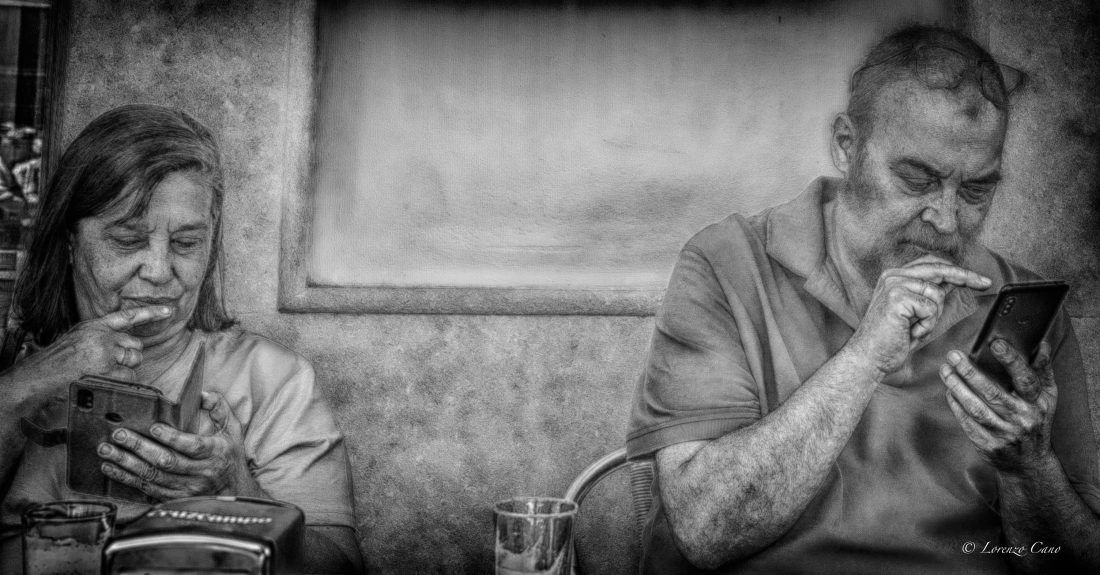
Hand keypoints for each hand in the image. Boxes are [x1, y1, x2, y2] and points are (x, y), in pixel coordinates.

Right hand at [9, 306, 170, 407]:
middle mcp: (102, 335)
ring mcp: (105, 350)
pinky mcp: (106, 367)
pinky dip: (120, 382)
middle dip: (129, 357)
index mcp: (95, 326)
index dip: (151, 313)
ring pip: (133, 361)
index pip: (128, 316)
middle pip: (136, 345)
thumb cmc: (57, 361)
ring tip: (101, 373)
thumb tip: (124, 345)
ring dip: (124, 370)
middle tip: (109, 365)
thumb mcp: (78, 339)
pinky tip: (102, 381)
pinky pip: (128, 376)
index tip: (169, 310)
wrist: (40, 375)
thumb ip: (100, 337)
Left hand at [98, 391, 262, 499]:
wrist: (234, 491)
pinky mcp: (175, 499)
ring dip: (127, 464)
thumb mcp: (233, 429)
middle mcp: (202, 473)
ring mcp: (188, 488)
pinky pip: (148, 489)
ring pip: (153, 476)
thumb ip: (220, 409)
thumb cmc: (230, 456)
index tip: (153, 426)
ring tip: (107, 451)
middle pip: (167, 461)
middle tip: (118, 435)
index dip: (172, 438)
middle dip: (140, 447)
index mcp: (216, 453)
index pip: (193, 446)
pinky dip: (127, 479)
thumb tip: (203, 395)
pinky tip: (111, 469)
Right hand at [846, 255, 990, 375]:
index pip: (932, 264)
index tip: (980, 279)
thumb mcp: (915, 313)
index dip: (958, 270)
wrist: (869, 357)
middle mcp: (892, 275)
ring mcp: (894, 285)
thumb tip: (954, 282)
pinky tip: (910, 332)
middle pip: (939, 269)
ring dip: (933, 317)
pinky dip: (926, 325)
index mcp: (895, 276)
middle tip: (986, 283)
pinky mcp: (897, 298)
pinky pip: (930, 308)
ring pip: (937, 293)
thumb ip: (930, 294)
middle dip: (966, 276)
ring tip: (915, 329)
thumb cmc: (891, 339)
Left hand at [939, 339, 1056, 472]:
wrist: (1031, 464)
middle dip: (970, 372)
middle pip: (992, 393)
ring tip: (945, 370)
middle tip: (953, 355)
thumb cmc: (1037, 421)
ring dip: (957, 387)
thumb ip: (1043, 370)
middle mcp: (1023, 419)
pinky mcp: (989, 446)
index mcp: (1039, 403)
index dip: (1012, 361)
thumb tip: (1041, 344)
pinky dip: (956, 406)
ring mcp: (1005, 434)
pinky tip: (948, 392)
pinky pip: (968, 423)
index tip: (995, 343)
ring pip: (976, 408)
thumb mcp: (1047, 397)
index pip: (1026, 379)